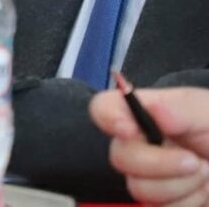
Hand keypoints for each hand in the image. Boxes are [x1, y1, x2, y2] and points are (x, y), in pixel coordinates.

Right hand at [91, 87, 208, 205]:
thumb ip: (182, 108)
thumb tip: (150, 106)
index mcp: (148, 115)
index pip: (105, 109)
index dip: (109, 118)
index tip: (129, 130)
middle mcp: (142, 145)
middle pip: (119, 157)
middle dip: (158, 164)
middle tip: (195, 162)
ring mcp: (152, 177)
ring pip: (138, 189)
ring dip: (180, 187)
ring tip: (205, 175)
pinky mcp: (164, 202)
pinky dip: (186, 203)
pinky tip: (201, 192)